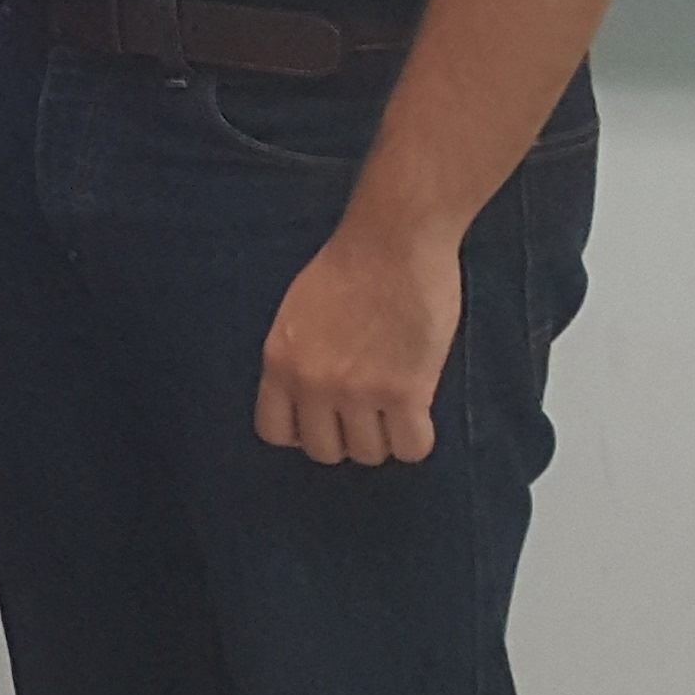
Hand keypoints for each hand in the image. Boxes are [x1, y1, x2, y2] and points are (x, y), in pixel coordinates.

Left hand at [255, 215, 458, 464]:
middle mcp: (312, 382)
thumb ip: (298, 361)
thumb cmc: (351, 267)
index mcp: (280, 361)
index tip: (325, 419)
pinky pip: (411, 448)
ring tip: (395, 407)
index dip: (303, 432)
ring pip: (369, 454)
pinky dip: (417, 439)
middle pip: (324, 451)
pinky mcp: (406, 391)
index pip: (275, 432)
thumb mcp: (298, 316)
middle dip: (347, 437)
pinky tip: (419, 414)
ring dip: (385, 437)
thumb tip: (309, 405)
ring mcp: (358, 390)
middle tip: (368, 412)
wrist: (394, 241)